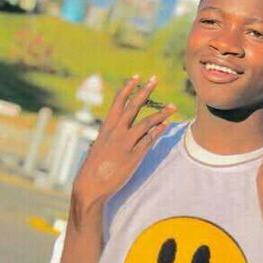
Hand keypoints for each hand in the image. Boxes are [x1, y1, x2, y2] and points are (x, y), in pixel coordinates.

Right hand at [72, 74, 175, 214]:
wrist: (90, 185)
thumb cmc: (93, 167)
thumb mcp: (99, 146)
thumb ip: (110, 135)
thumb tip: (116, 129)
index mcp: (106, 127)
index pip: (118, 102)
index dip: (128, 88)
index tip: (136, 77)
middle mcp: (116, 132)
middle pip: (133, 107)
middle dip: (145, 91)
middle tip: (154, 79)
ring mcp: (126, 144)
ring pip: (146, 123)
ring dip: (161, 114)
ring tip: (172, 106)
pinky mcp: (134, 157)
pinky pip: (150, 141)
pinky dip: (159, 131)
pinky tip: (166, 125)